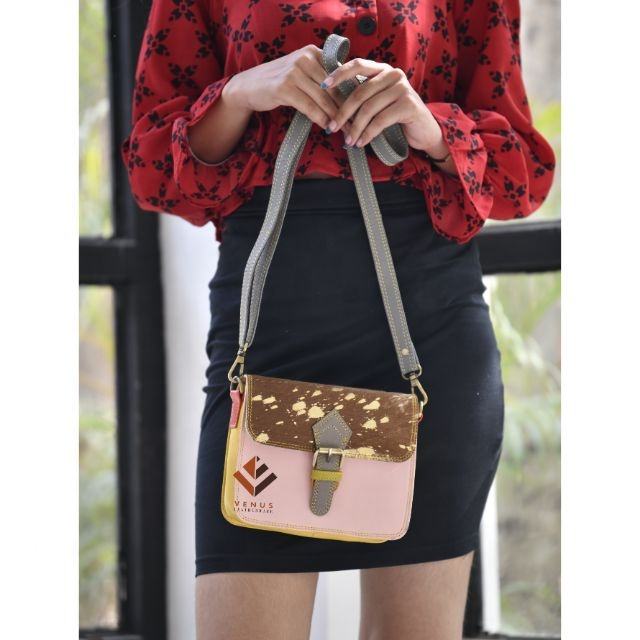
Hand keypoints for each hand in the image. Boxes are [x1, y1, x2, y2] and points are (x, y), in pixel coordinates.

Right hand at [224, 44, 344, 130]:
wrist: (249, 85)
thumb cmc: (279, 81)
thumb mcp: (302, 72)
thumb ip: (321, 78)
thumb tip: (348, 96)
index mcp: (313, 52)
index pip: (339, 75)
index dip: (350, 94)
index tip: (359, 110)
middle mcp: (305, 58)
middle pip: (332, 88)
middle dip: (345, 108)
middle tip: (355, 124)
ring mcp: (294, 72)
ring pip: (322, 98)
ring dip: (334, 116)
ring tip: (343, 129)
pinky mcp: (285, 87)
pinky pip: (309, 106)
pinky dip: (319, 118)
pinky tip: (326, 127)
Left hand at [319, 57, 450, 161]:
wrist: (423, 130)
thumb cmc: (396, 117)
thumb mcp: (378, 102)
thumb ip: (363, 97)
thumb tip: (332, 106)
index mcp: (382, 69)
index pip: (357, 65)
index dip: (339, 74)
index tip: (323, 85)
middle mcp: (393, 74)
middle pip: (360, 92)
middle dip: (343, 112)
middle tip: (332, 128)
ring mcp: (402, 88)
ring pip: (369, 108)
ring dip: (355, 127)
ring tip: (348, 141)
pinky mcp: (408, 104)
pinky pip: (381, 120)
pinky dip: (368, 133)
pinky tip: (361, 142)